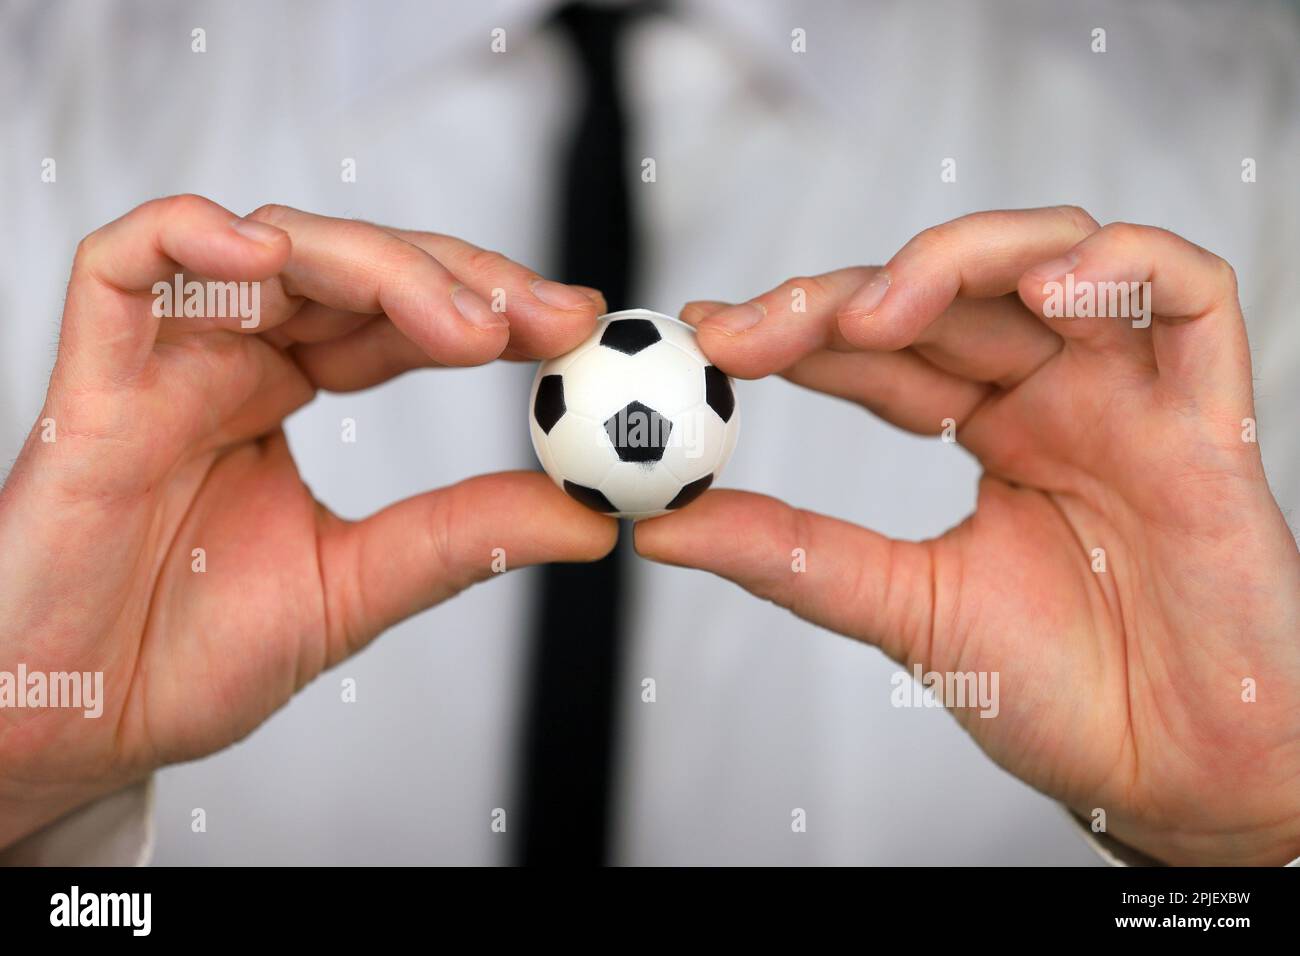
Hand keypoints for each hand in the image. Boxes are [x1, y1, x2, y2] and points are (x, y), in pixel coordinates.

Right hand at [0, 195, 616, 847]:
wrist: (78, 725)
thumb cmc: (190, 655)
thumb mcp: (358, 587)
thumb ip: (461, 538)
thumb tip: (589, 516)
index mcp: (286, 392)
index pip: (399, 317)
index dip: (488, 307)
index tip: (576, 325)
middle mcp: (232, 359)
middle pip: (353, 266)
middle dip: (457, 278)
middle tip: (546, 315)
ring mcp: (164, 361)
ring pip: (271, 250)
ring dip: (378, 266)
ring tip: (464, 324)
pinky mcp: (91, 381)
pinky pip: (124, 266)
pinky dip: (192, 239)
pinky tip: (272, 257)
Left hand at [638, 207, 1299, 864]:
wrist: (1171, 777)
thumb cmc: (1059, 696)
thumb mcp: (903, 609)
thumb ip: (795, 556)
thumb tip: (665, 526)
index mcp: (991, 430)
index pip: (886, 347)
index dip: (799, 329)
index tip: (710, 337)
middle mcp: (1055, 395)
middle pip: (949, 292)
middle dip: (843, 296)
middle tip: (755, 329)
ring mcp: (1130, 395)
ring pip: (1053, 258)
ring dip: (958, 262)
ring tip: (875, 313)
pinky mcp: (1212, 414)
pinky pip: (1188, 295)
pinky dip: (1119, 270)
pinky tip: (1045, 291)